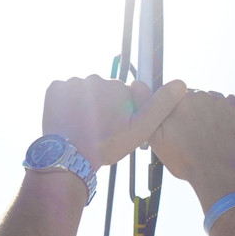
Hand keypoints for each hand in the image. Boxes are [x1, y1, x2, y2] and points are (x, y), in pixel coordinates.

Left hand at [42, 76, 185, 171]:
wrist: (70, 156)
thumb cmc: (106, 145)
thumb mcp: (140, 130)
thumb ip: (160, 106)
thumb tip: (181, 83)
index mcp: (116, 86)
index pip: (121, 95)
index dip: (120, 113)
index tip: (114, 128)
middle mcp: (94, 78)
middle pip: (101, 92)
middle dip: (102, 108)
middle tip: (98, 130)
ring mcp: (72, 82)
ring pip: (83, 93)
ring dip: (85, 106)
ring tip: (83, 128)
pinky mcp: (54, 88)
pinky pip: (64, 93)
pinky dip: (66, 104)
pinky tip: (70, 121)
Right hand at [149, 90, 234, 209]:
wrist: (219, 175)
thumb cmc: (186, 160)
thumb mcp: (157, 139)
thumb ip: (147, 109)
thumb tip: (137, 84)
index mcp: (177, 99)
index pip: (172, 97)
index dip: (175, 113)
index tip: (178, 129)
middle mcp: (198, 94)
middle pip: (192, 97)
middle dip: (192, 111)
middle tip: (193, 135)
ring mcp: (219, 99)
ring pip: (210, 101)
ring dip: (209, 112)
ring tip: (208, 136)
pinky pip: (229, 104)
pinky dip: (226, 114)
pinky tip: (222, 132)